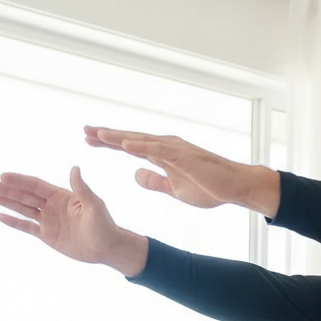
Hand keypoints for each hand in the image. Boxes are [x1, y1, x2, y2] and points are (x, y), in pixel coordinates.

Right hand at [0, 168, 146, 274]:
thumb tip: (75, 168)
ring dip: (6, 202)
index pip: (35, 185)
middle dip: (6, 190)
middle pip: (24, 195)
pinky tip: (0, 216)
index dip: (19, 181)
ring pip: (23, 209)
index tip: (3, 176)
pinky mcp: (48, 235)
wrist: (108, 248)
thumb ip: (82, 188)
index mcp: (61, 195)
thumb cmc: (104, 225)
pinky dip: (14, 222)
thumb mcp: (94, 205)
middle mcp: (52, 206)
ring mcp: (48, 220)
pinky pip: (27, 227)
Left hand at [85, 126, 279, 216]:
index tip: (90, 141)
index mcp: (163, 155)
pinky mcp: (183, 156)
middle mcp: (166, 147)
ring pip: (140, 141)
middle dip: (107, 135)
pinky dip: (140, 146)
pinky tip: (124, 144)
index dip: (110, 143)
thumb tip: (134, 175)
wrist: (235, 187)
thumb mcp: (175, 189)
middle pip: (131, 139)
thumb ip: (155, 181)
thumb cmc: (210, 188)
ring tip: (98, 134)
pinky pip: (157, 149)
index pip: (131, 147)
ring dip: (119, 137)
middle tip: (84, 131)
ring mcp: (174, 149)